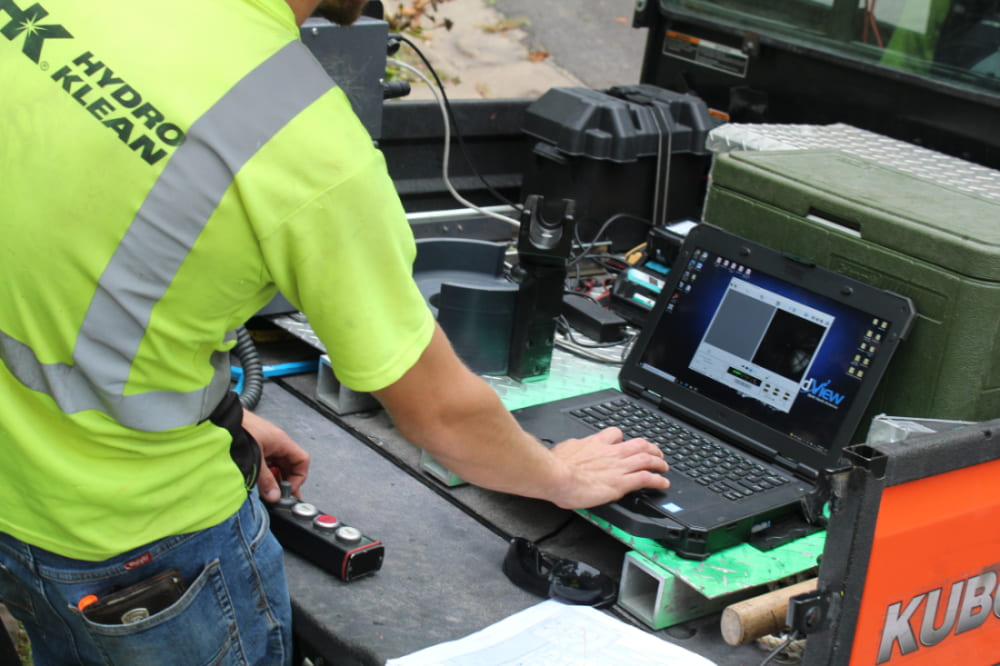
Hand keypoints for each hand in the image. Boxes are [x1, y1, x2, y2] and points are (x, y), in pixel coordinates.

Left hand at [242, 409, 310, 502]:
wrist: (218, 417)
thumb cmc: (239, 429)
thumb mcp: (255, 459)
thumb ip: (265, 480)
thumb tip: (274, 496)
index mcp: (281, 441)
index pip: (302, 461)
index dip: (298, 477)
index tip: (289, 491)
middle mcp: (276, 441)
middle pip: (290, 464)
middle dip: (285, 481)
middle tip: (277, 495)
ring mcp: (265, 443)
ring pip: (277, 464)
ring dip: (273, 477)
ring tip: (265, 489)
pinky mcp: (254, 444)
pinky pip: (266, 460)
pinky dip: (264, 472)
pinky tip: (256, 479)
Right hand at [548, 427, 668, 509]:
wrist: (556, 475)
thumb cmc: (555, 466)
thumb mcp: (564, 449)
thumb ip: (573, 449)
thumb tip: (569, 451)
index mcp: (595, 444)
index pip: (615, 434)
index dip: (624, 439)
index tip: (626, 443)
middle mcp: (610, 452)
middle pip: (638, 444)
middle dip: (650, 448)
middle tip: (656, 453)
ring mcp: (618, 467)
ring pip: (647, 459)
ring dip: (659, 463)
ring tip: (664, 467)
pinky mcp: (622, 483)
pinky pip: (646, 479)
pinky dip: (658, 480)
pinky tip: (663, 484)